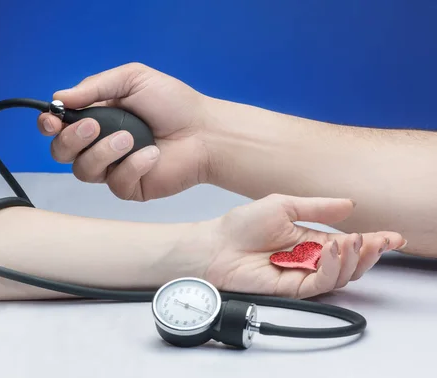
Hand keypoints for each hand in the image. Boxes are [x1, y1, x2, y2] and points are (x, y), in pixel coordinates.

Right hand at [37, 62, 210, 200]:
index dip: (49, 124)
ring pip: (83, 171)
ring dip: (104, 152)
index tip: (51, 119)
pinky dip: (133, 166)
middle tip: (94, 125)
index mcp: (96, 117)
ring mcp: (112, 169)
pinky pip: (115, 183)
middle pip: (61, 153)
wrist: (205, 132)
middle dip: (71, 139)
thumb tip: (59, 97)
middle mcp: (98, 145)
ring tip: (131, 138)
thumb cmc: (172, 103)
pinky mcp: (128, 188)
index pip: (59, 126)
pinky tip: (153, 155)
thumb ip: (95, 86)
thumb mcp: (133, 79)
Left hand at [198, 194, 404, 297]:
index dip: (371, 241)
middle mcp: (309, 260)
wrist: (214, 246)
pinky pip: (320, 283)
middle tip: (381, 241)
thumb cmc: (241, 226)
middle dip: (370, 253)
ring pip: (340, 276)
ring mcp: (301, 275)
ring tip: (356, 241)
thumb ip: (317, 208)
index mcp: (310, 241)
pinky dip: (332, 268)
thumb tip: (350, 205)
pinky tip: (334, 250)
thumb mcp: (283, 206)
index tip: (392, 236)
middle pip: (350, 263)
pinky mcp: (291, 288)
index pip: (347, 244)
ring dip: (354, 260)